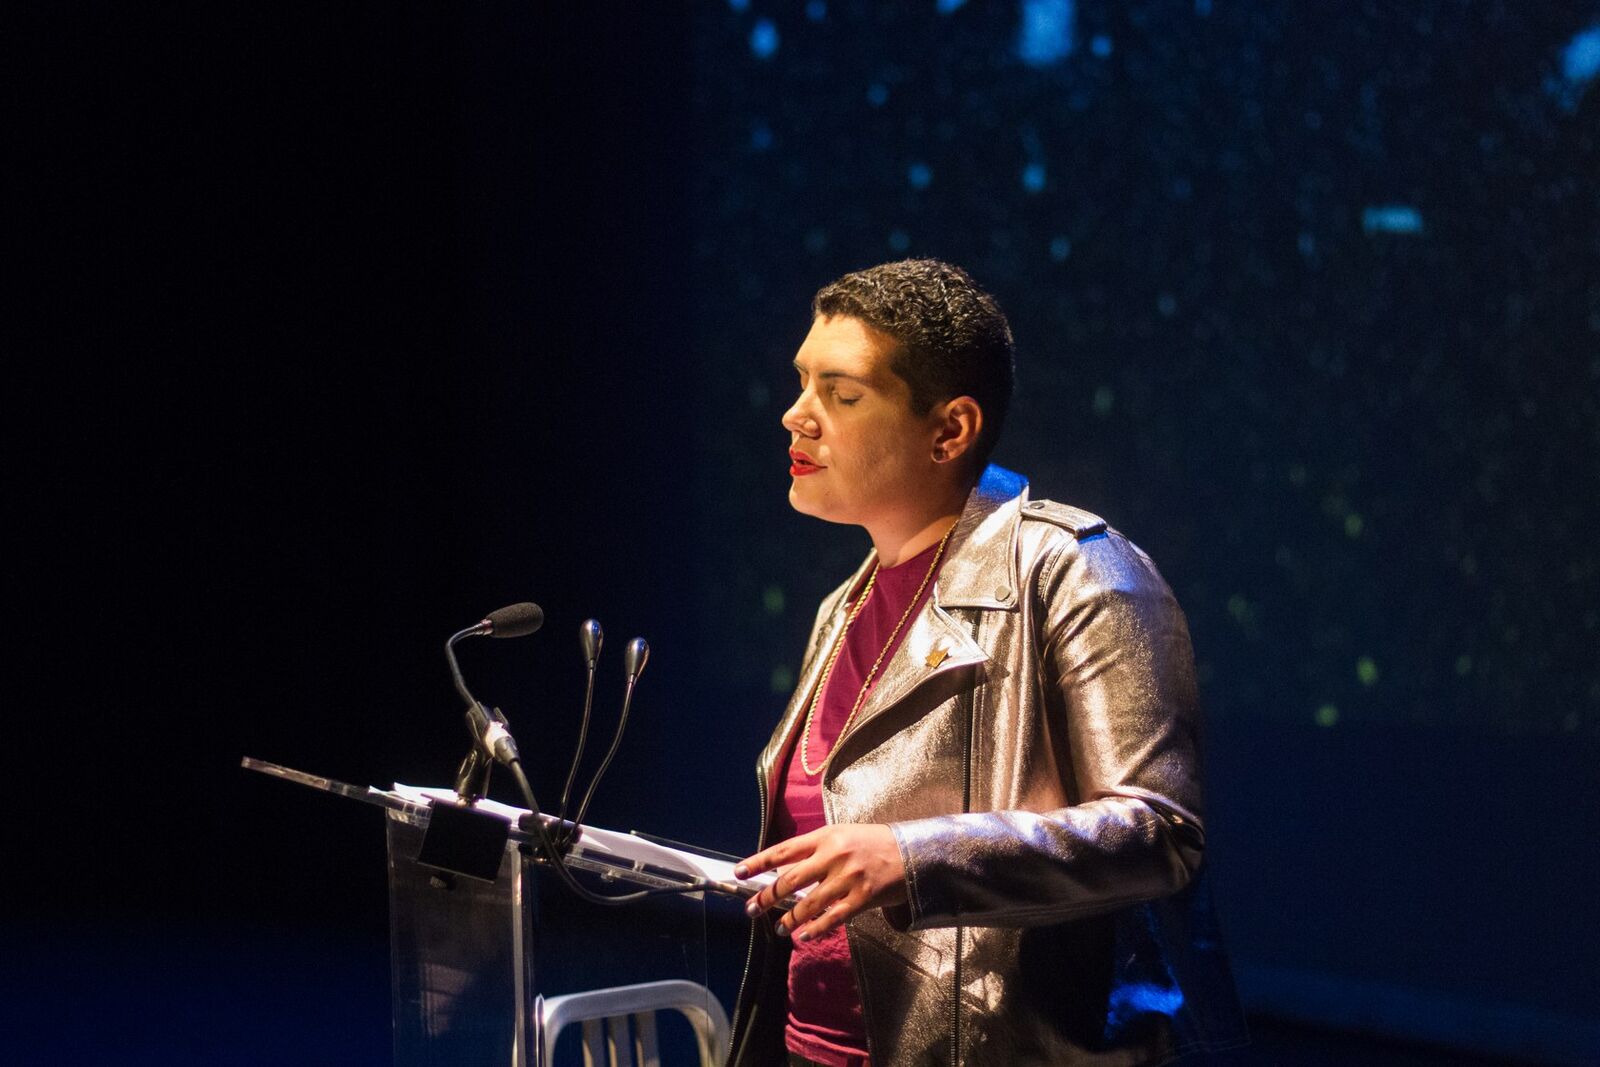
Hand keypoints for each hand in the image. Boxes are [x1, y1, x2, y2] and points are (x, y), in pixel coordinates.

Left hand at [735, 823, 907, 941]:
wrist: (911, 853)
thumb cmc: (871, 843)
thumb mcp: (841, 835)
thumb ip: (815, 849)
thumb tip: (784, 867)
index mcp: (825, 837)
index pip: (783, 850)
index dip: (758, 863)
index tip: (739, 873)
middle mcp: (833, 856)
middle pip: (790, 880)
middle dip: (767, 897)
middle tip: (751, 909)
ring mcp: (848, 878)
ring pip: (808, 904)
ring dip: (789, 919)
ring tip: (778, 928)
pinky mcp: (862, 898)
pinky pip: (832, 918)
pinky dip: (815, 930)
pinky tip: (803, 937)